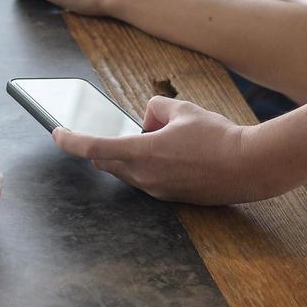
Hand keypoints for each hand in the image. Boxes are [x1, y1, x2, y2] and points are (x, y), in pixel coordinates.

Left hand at [53, 96, 272, 204]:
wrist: (250, 167)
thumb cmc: (218, 136)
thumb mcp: (183, 109)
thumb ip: (155, 110)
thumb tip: (147, 122)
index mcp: (143, 153)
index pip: (94, 147)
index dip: (70, 140)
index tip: (56, 133)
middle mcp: (145, 177)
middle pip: (107, 161)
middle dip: (102, 146)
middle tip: (105, 130)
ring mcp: (157, 191)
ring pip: (127, 171)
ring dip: (129, 154)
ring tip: (156, 137)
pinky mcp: (170, 197)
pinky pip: (146, 179)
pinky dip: (146, 164)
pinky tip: (169, 152)